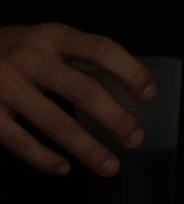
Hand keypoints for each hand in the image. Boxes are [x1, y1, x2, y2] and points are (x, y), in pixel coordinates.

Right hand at [0, 22, 147, 176]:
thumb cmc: (6, 52)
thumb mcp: (38, 40)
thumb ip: (71, 57)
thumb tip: (122, 88)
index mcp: (50, 36)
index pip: (101, 50)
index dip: (130, 72)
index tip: (149, 94)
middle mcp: (28, 57)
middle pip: (84, 91)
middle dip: (115, 119)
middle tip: (135, 139)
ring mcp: (4, 86)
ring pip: (56, 123)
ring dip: (88, 149)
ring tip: (110, 166)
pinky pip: (21, 142)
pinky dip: (45, 158)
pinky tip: (63, 167)